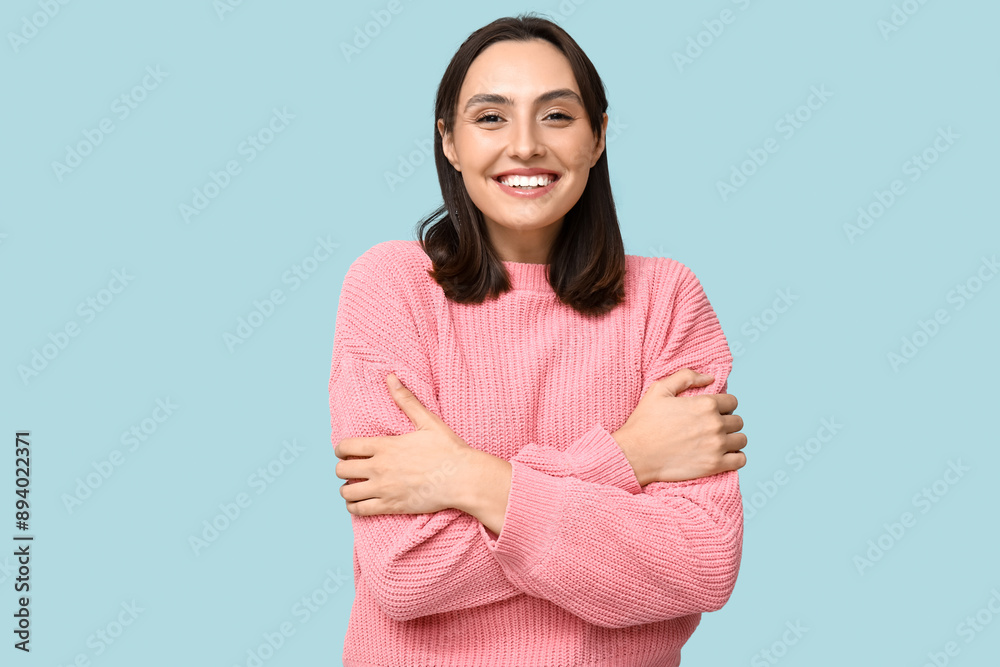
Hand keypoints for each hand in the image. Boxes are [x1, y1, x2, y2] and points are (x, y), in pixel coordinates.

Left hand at [334, 373, 475, 515]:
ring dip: (347, 489)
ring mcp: (384, 489)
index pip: (345, 447)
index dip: (340, 449)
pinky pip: (360, 510)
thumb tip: (391, 377)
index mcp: (385, 445)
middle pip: (341, 470)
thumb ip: (405, 400)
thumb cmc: (448, 449)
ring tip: (355, 486)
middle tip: (351, 468)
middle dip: (342, 468)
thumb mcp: (427, 421)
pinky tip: (359, 502)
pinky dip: (354, 507)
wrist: (462, 478)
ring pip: (347, 492)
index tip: (344, 451)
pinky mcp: (391, 506)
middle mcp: (379, 467)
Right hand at [611, 368, 746, 484]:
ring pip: (741, 440)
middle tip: (711, 428)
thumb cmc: (644, 422)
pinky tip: (723, 456)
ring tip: (717, 442)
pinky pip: (740, 460)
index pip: (732, 402)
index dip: (723, 405)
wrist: (634, 454)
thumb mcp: (659, 390)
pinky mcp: (714, 465)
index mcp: (705, 404)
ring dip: (732, 440)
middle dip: (727, 422)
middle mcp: (715, 424)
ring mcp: (716, 446)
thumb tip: (709, 378)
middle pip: (738, 421)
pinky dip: (735, 457)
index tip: (712, 412)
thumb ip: (686, 377)